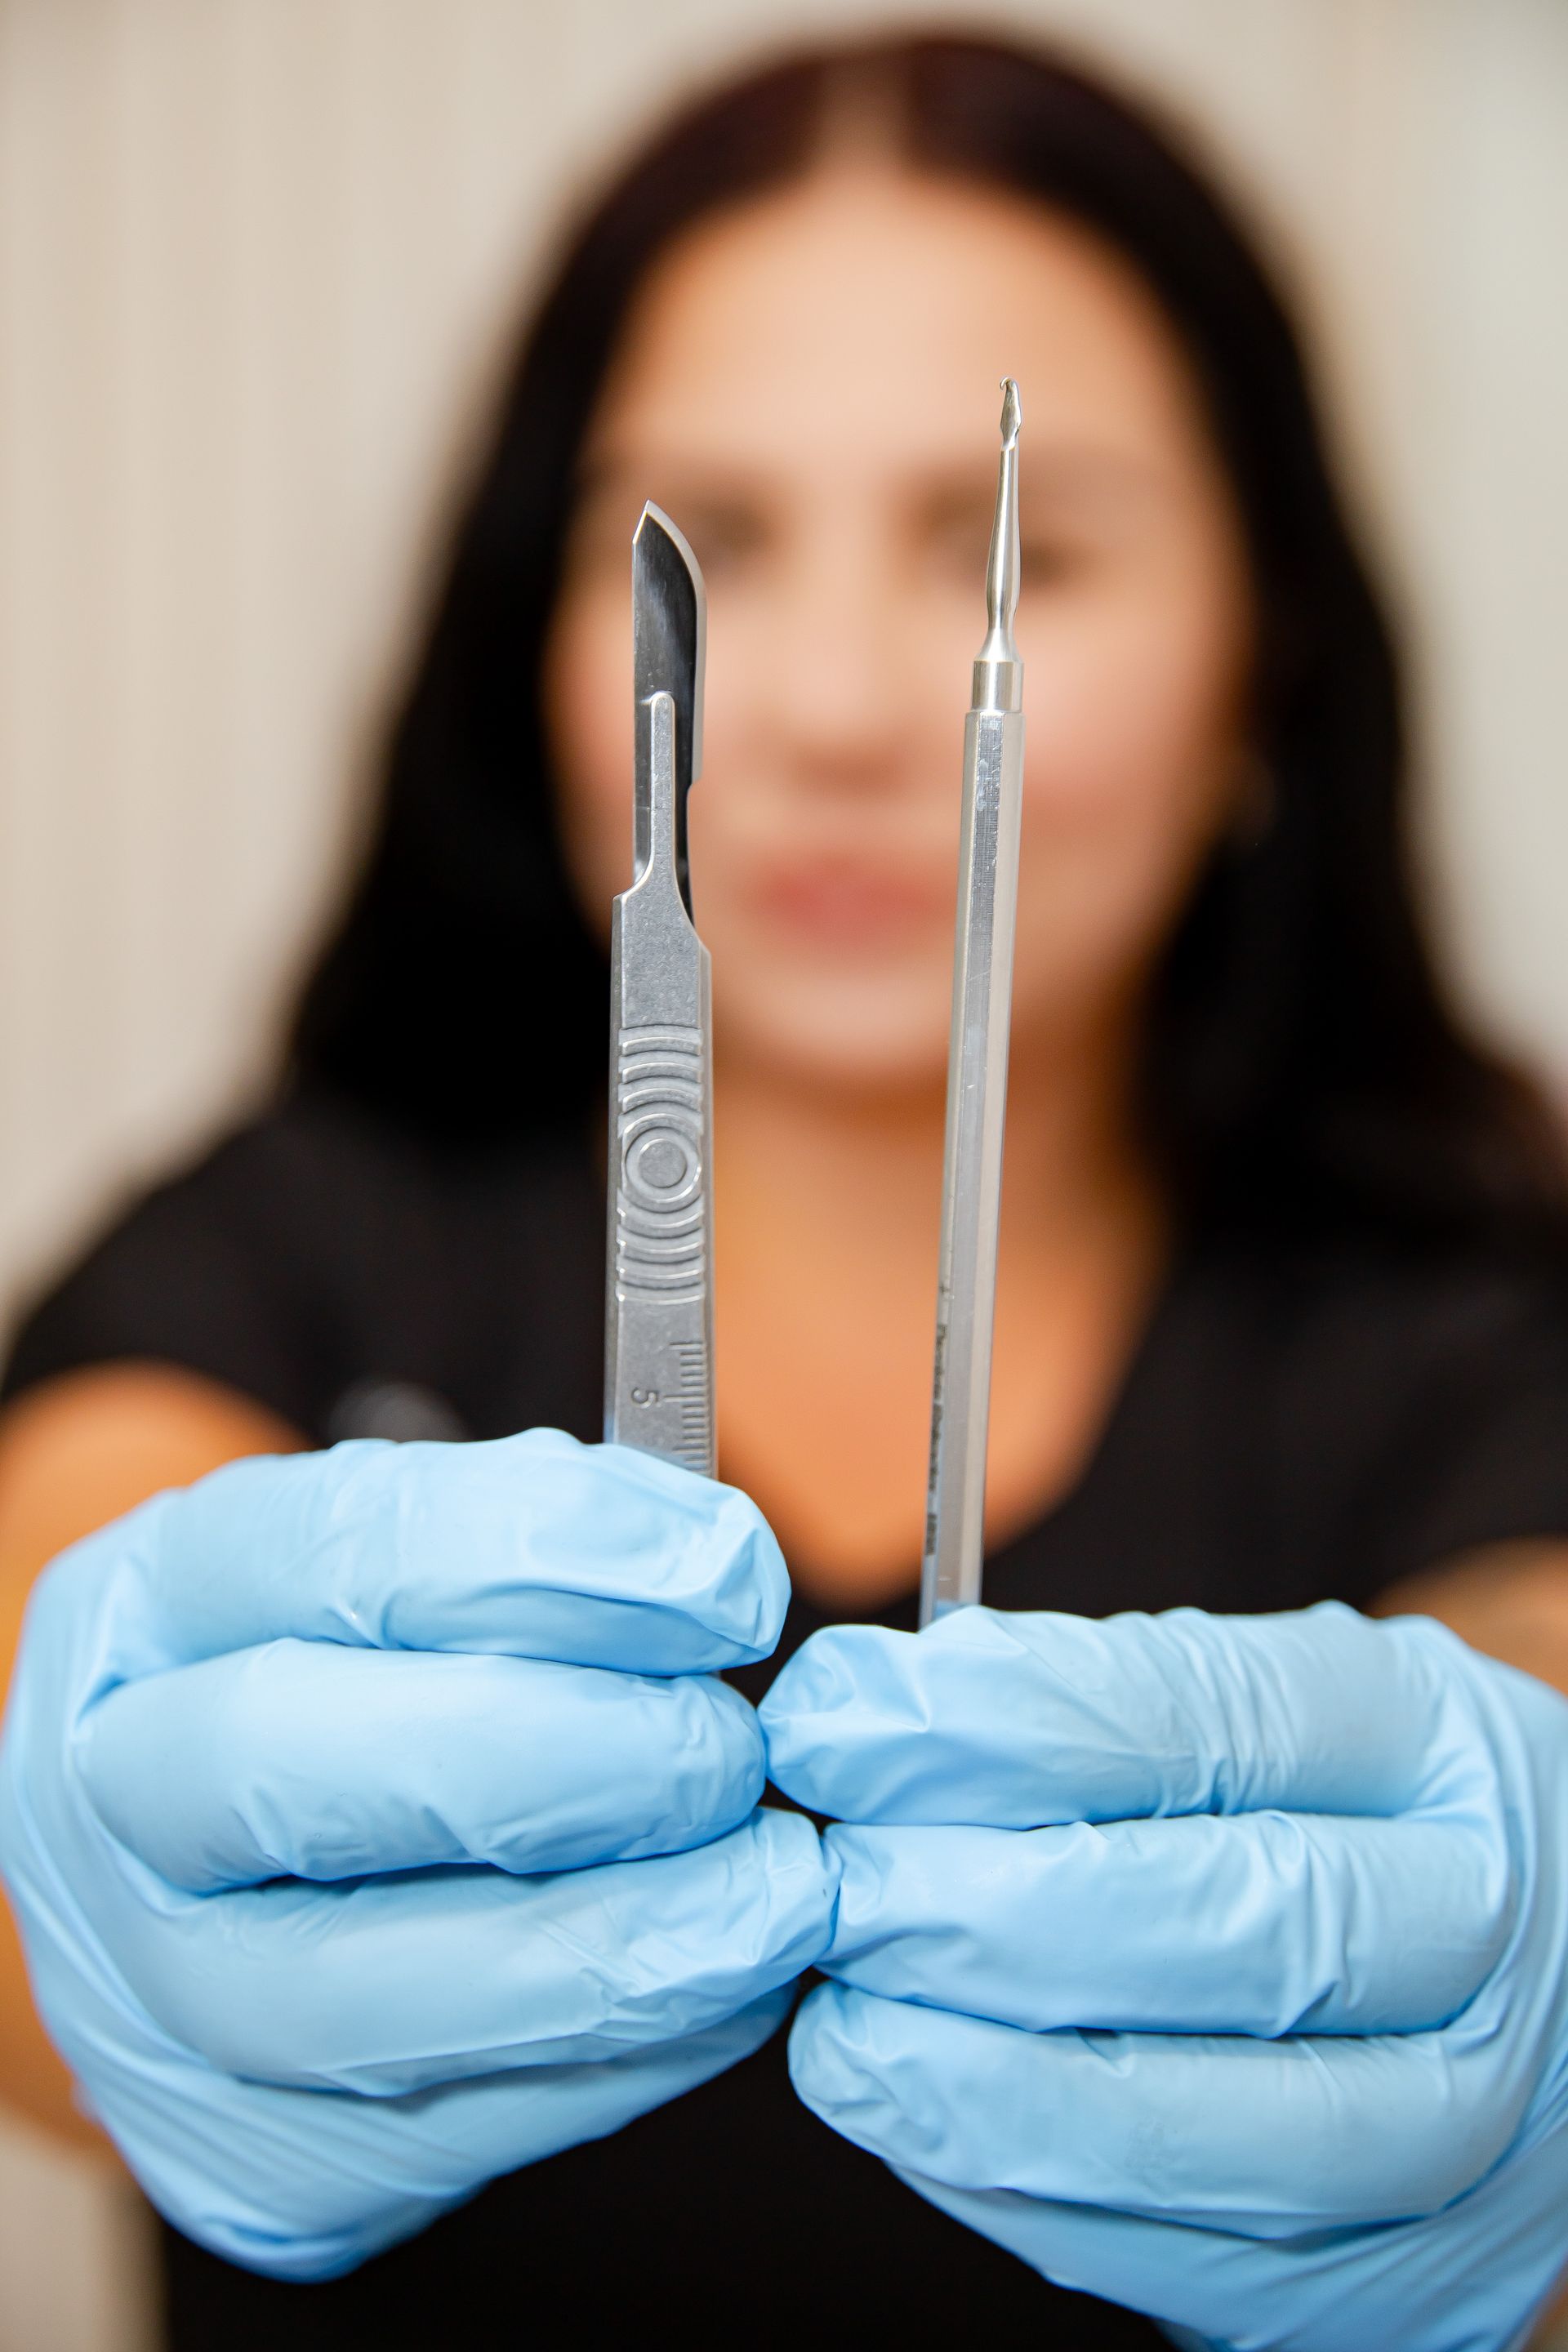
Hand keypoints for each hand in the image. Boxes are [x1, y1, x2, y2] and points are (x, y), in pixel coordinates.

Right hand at [0, 1430, 832, 2278]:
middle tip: (734, 1750)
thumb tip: (710, 1569)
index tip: (732, 1580)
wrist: (220, 1875)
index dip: (556, 1557)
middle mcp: (108, 1798)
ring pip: (360, 1994)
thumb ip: (546, 1541)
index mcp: (147, 1602)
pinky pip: (440, 2132)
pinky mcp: (243, 2159)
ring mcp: (148, 1998)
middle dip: (571, 1755)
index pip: (338, 1549)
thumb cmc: (355, 1679)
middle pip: (303, 1764)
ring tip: (777, 1890)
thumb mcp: (421, 1560)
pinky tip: (721, 1982)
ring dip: (618, 1940)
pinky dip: (617, 2059)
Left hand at [763, 1602, 1567, 2349]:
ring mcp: (1472, 2126)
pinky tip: (921, 2117)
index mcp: (1442, 1737)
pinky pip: (1186, 2262)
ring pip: (1202, 2118)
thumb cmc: (1334, 1814)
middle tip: (833, 1887)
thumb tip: (869, 1720)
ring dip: (977, 2075)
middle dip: (979, 1906)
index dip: (1001, 1723)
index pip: (1215, 1716)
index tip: (837, 1722)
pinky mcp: (1404, 2285)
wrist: (1509, 1983)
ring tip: (843, 2022)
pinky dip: (1021, 2188)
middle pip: (1225, 1924)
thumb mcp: (1260, 1715)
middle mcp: (1481, 1928)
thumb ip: (1092, 1709)